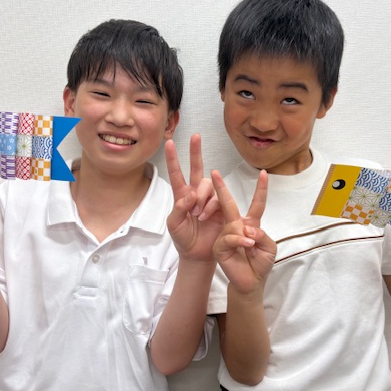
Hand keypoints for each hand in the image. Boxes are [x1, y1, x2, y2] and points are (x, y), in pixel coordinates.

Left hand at [166, 134, 221, 262]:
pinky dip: (210, 206)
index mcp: (181, 195)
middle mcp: (195, 194)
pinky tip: (204, 216)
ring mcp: (209, 199)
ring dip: (201, 198)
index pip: (176, 173)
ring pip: (207, 185)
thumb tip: (190, 194)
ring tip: (196, 215)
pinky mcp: (221, 206)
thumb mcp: (174, 224)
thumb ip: (179, 208)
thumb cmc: (183, 238)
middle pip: (196, 168)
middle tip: (196, 136)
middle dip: (196, 152)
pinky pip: (218, 198)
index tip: (168, 143)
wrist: (197, 254)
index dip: (172, 158)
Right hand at [212, 169, 276, 295]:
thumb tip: (246, 228)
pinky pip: (229, 237)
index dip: (261, 189)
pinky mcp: (219, 246)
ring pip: (232, 223)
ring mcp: (225, 235)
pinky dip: (240, 240)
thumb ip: (261, 234)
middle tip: (214, 173)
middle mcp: (235, 226)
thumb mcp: (269, 246)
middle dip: (221, 187)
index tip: (265, 173)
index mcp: (250, 224)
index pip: (256, 204)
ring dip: (244, 234)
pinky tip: (247, 245)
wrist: (251, 282)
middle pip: (229, 204)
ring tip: (251, 245)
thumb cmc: (260, 263)